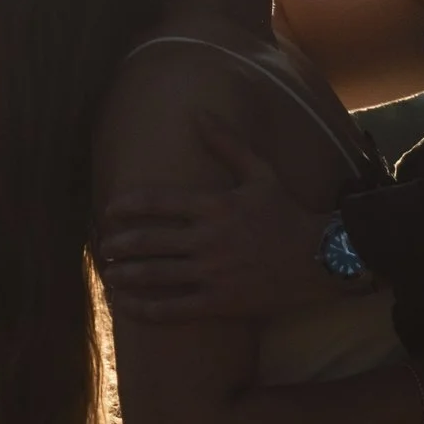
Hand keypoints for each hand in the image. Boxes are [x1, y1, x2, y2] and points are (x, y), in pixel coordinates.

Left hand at [99, 130, 337, 323]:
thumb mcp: (261, 173)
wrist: (321, 257)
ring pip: (155, 275)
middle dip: (117, 245)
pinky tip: (129, 307)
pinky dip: (146, 309)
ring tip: (109, 275)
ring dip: (125, 276)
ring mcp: (212, 272)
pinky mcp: (220, 302)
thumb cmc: (288, 214)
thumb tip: (200, 115)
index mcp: (213, 206)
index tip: (108, 211)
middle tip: (102, 248)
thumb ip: (228, 145)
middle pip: (147, 242)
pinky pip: (174, 308)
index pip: (156, 202)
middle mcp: (207, 239)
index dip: (126, 207)